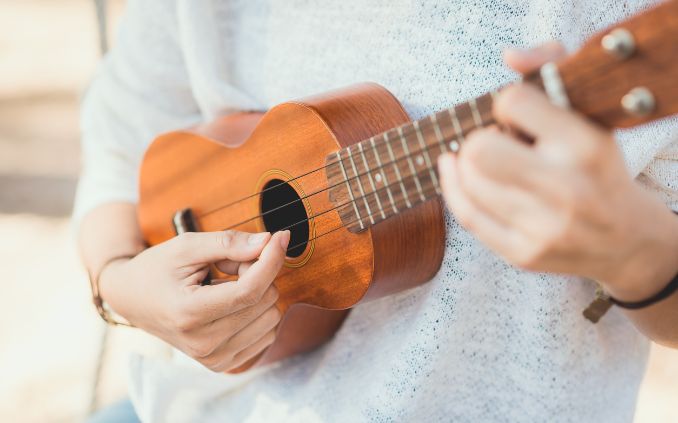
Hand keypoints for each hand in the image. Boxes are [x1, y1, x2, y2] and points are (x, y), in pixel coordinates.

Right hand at [99, 229, 289, 371]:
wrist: (132, 300)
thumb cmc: (158, 268)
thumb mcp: (187, 246)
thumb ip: (228, 243)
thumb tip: (269, 242)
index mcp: (189, 314)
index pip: (249, 291)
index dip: (271, 260)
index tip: (281, 237)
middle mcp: (202, 344)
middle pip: (264, 301)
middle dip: (256, 273)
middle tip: (227, 265)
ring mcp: (214, 358)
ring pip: (272, 316)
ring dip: (257, 293)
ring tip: (224, 285)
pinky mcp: (225, 363)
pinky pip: (268, 333)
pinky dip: (257, 312)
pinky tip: (230, 304)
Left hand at [438, 43, 677, 300]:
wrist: (626, 240)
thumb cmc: (598, 169)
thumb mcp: (590, 117)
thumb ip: (552, 70)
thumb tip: (510, 56)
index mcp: (586, 147)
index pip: (512, 103)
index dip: (507, 104)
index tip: (516, 115)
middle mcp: (567, 189)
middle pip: (479, 149)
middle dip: (479, 138)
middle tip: (495, 142)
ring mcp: (544, 227)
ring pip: (468, 181)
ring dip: (466, 163)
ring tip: (484, 160)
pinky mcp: (524, 254)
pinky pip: (467, 215)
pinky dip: (452, 187)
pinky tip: (454, 170)